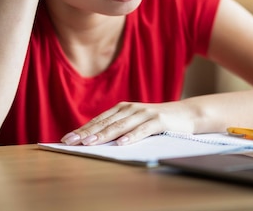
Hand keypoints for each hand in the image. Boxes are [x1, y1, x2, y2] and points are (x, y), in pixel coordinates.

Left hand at [61, 101, 195, 145]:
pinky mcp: (158, 120)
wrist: (186, 114)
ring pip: (120, 126)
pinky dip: (131, 136)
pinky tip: (121, 143)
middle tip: (70, 142)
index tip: (66, 140)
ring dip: (104, 135)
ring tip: (90, 143)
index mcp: (122, 108)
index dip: (82, 130)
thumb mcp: (135, 122)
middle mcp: (130, 108)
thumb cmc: (156, 122)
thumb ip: (118, 128)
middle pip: (105, 123)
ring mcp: (144, 113)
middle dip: (86, 133)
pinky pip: (142, 130)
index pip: (98, 120)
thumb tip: (94, 141)